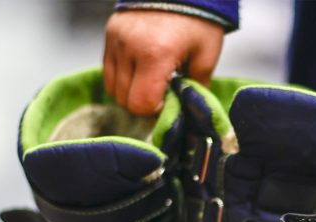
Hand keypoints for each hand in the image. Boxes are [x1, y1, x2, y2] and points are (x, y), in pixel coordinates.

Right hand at [103, 10, 224, 115]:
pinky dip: (122, 77)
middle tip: (160, 92)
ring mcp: (116, 40)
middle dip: (142, 103)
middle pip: (124, 100)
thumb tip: (188, 108)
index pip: (141, 104)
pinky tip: (139, 69)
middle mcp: (129, 48)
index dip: (154, 110)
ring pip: (112, 88)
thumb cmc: (197, 17)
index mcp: (156, 54)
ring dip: (130, 91)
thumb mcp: (207, 53)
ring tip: (149, 79)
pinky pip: (108, 71)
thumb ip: (197, 86)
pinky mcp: (109, 34)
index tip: (167, 101)